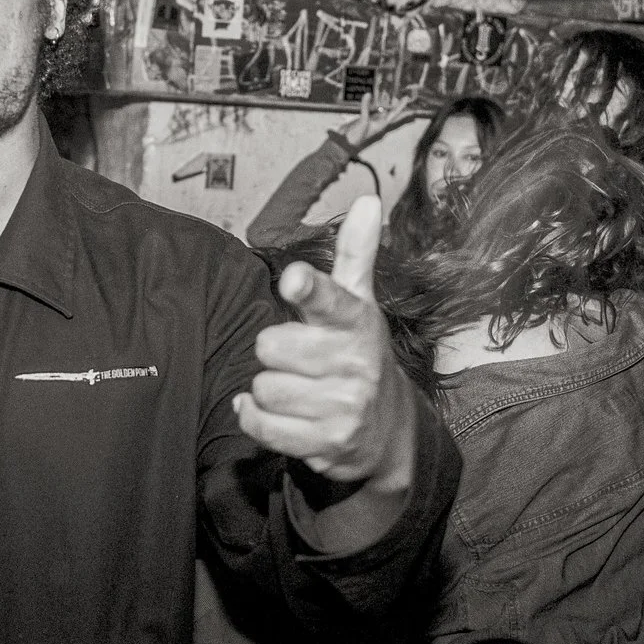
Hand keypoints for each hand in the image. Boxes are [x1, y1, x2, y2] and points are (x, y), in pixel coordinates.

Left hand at [237, 195, 411, 492]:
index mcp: (357, 322)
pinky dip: (255, 418)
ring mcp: (343, 406)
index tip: (293, 280)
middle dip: (273, 353)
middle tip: (295, 358)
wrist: (388, 431)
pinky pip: (263, 425)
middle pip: (271, 347)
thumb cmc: (357, 354)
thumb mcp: (359, 305)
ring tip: (295, 388)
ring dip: (267, 389)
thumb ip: (355, 254)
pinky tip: (273, 411)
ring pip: (264, 388)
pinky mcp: (326, 443)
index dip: (309, 288)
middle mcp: (354, 363)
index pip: (330, 301)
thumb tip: (369, 200)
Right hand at [342, 98, 423, 148]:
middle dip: (396, 106)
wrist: (344, 145)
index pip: (394, 115)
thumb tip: (368, 94)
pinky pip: (370, 111)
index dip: (401, 108)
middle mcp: (378, 124)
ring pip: (381, 112)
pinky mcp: (364, 121)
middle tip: (403, 98)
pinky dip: (373, 104)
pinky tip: (373, 98)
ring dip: (385, 103)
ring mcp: (371, 122)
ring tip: (390, 95)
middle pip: (390, 114)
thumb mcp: (362, 123)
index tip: (407, 100)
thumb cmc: (355, 138)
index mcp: (381, 127)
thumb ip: (365, 108)